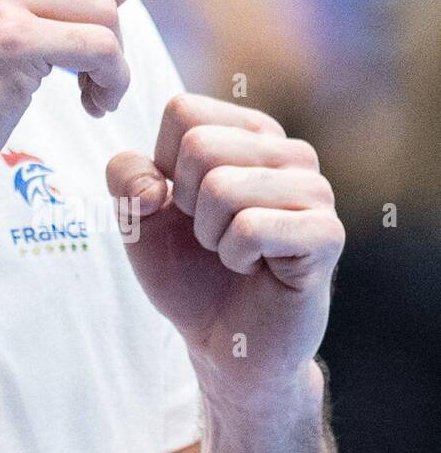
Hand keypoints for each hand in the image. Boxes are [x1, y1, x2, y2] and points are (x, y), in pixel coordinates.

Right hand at [0, 0, 131, 202]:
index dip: (80, 6)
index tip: (66, 48)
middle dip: (104, 33)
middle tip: (88, 78)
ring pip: (104, 13)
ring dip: (114, 62)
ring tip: (95, 94)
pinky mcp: (12, 37)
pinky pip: (102, 47)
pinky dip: (113, 80)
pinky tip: (94, 104)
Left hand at [106, 94, 344, 403]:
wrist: (225, 341)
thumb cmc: (186, 269)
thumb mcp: (137, 216)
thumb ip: (125, 177)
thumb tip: (153, 184)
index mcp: (247, 132)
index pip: (183, 110)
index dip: (162, 165)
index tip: (181, 203)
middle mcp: (288, 151)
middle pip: (200, 145)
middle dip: (184, 203)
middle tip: (208, 234)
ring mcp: (315, 190)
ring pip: (223, 186)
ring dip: (209, 234)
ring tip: (231, 252)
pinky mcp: (327, 234)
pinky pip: (252, 227)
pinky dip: (234, 255)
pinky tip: (254, 268)